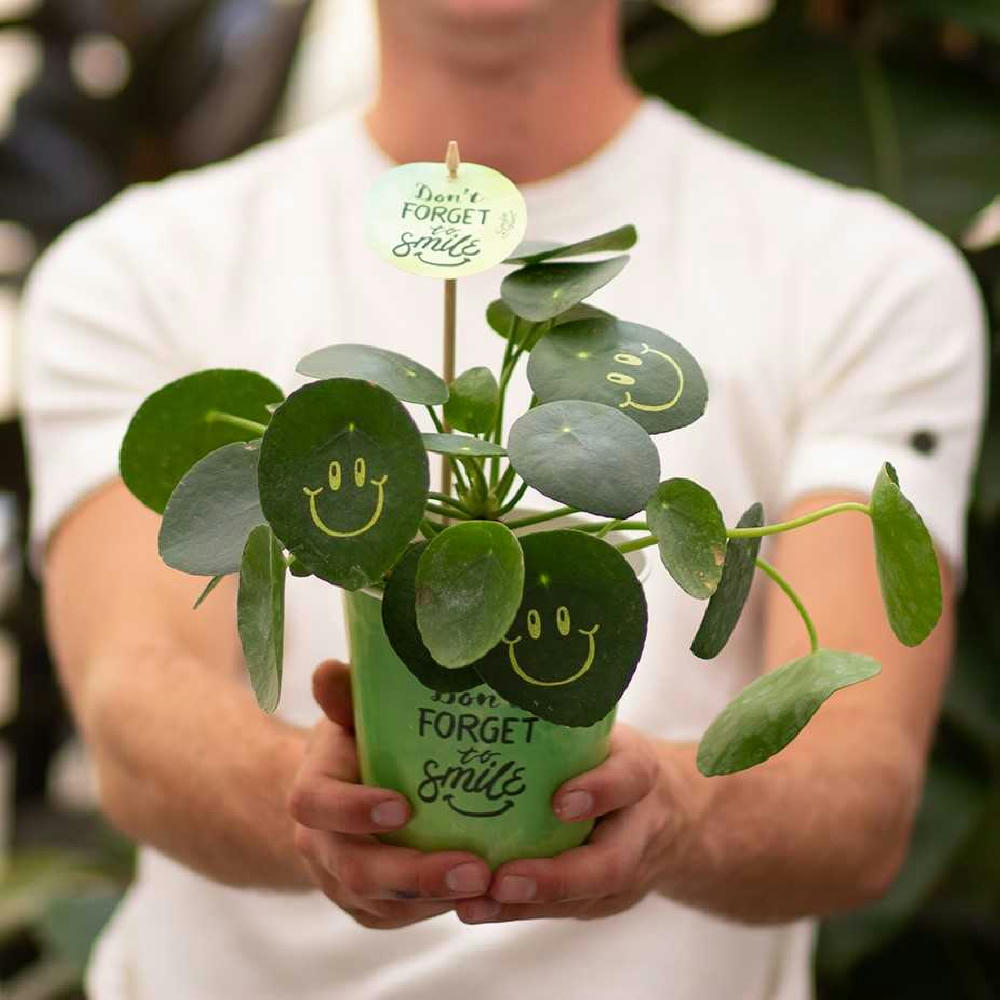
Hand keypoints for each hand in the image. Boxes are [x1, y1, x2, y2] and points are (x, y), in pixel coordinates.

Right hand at [289, 660, 492, 929]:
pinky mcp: (368, 905)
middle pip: (355, 869)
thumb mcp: (352, 715)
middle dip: (413, 873)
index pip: (316, 804)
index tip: (403, 807)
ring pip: (381, 902)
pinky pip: (399, 916)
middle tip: (473, 868)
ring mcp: (341, 880)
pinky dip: (437, 908)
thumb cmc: (358, 742)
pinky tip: (482, 895)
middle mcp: (319, 843)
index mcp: (312, 790)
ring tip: (488, 884)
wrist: (342, 791)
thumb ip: (346, 698)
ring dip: (434, 896)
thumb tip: (329, 670)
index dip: (354, 809)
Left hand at [455, 725, 672, 923]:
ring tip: (473, 905)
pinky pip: (562, 910)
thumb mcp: (607, 732)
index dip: (599, 791)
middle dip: (555, 878)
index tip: (560, 802)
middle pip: (610, 865)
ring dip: (524, 905)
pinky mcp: (602, 899)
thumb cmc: (616, 759)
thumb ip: (569, 719)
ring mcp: (626, 873)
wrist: (674, 814)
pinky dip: (517, 911)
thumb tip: (497, 682)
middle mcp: (638, 829)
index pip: (629, 778)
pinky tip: (472, 907)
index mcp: (640, 773)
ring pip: (582, 898)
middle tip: (502, 880)